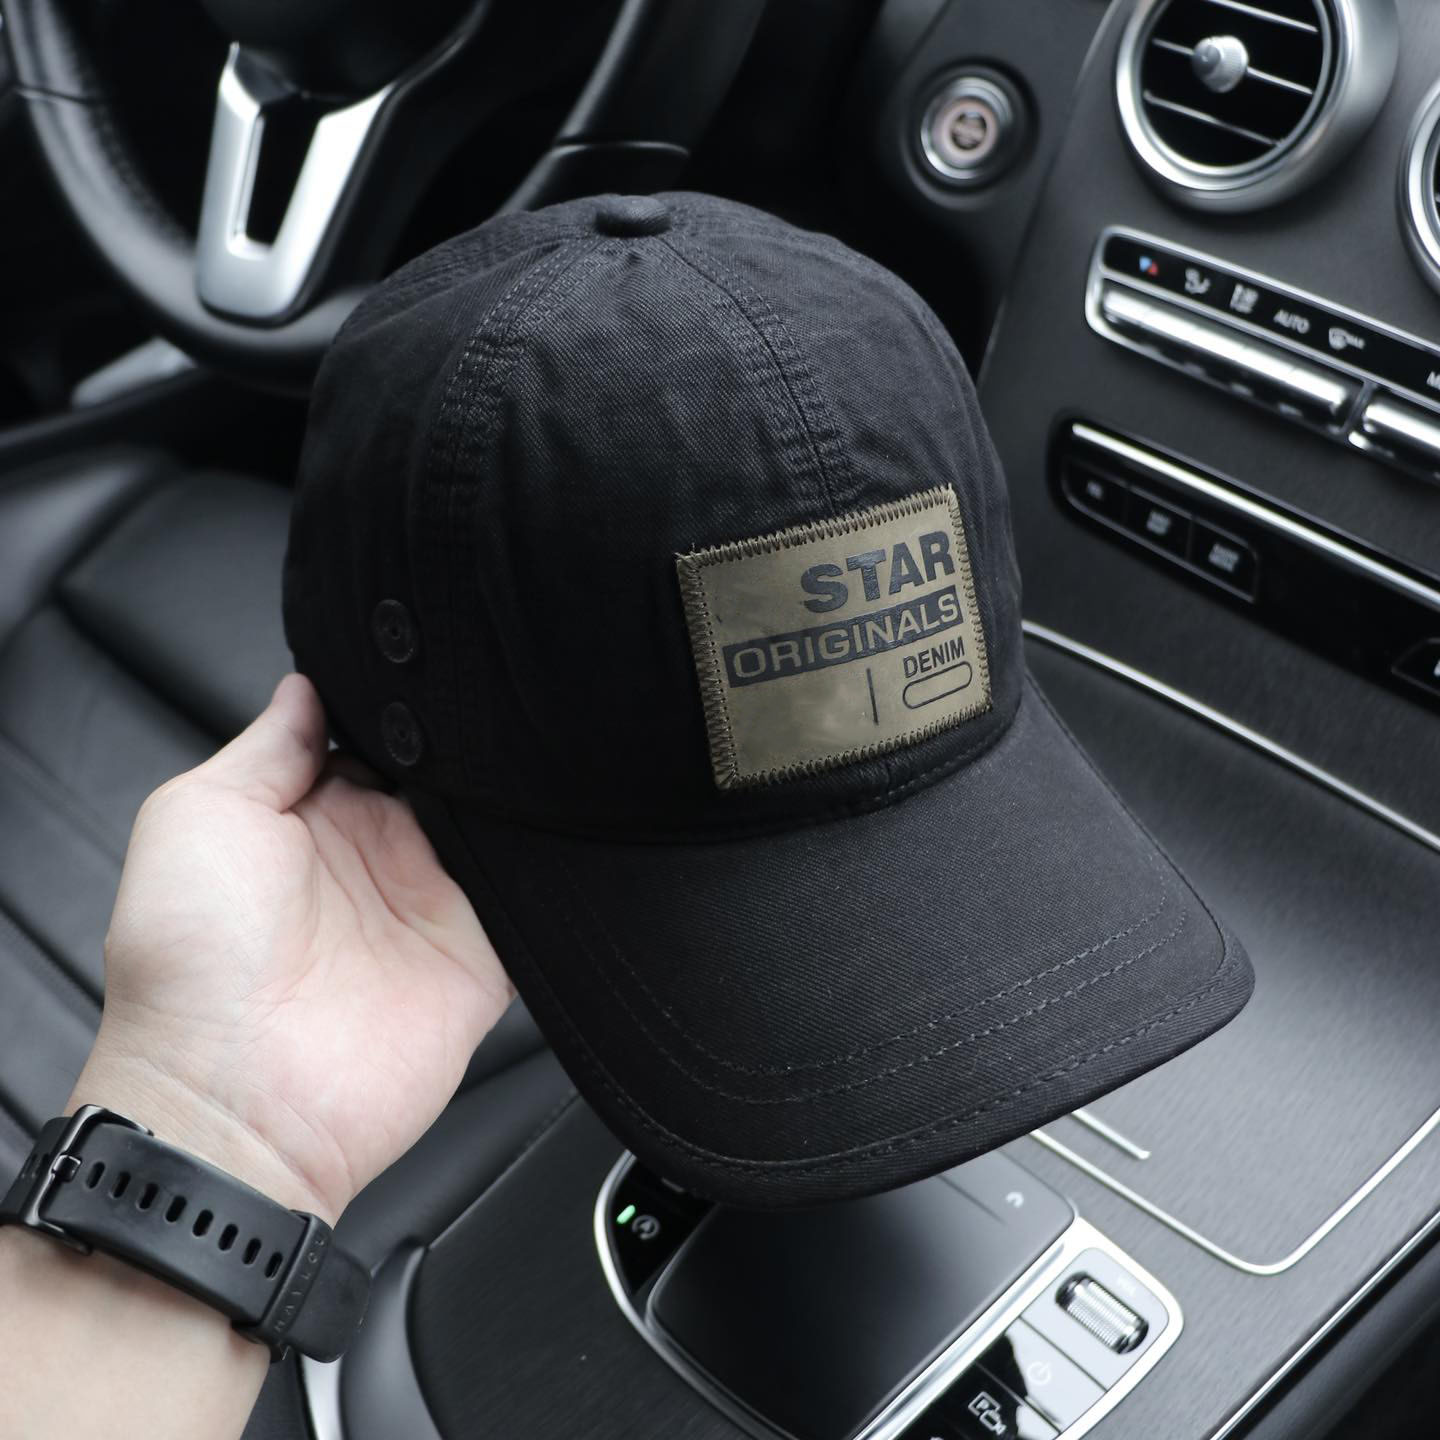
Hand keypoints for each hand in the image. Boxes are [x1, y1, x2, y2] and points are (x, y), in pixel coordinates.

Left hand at [73, 673, 512, 1222]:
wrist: (235, 1098)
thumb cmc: (190, 962)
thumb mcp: (199, 815)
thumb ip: (269, 747)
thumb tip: (308, 686)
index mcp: (313, 818)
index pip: (379, 739)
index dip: (405, 705)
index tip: (435, 665)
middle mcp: (378, 860)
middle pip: (448, 776)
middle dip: (468, 744)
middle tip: (488, 707)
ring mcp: (433, 910)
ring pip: (497, 830)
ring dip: (511, 800)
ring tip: (525, 759)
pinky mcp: (483, 962)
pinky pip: (534, 906)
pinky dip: (550, 872)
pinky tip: (557, 828)